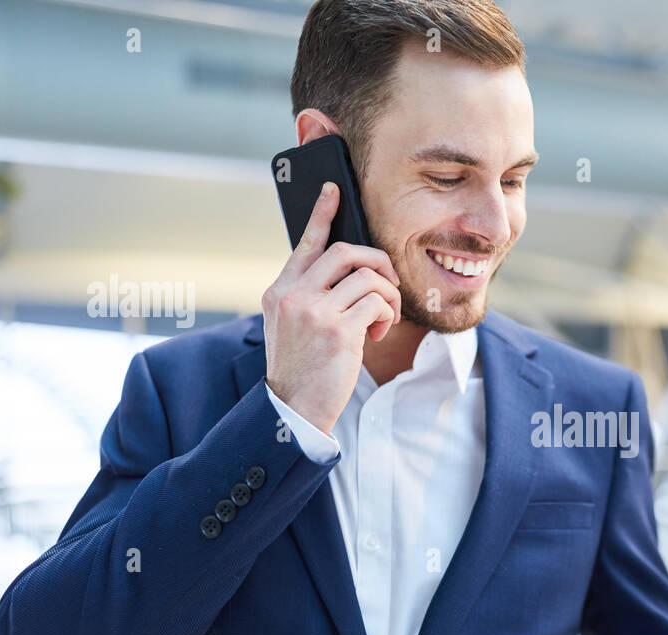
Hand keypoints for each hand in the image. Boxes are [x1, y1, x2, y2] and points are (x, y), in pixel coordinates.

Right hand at [261, 181, 402, 434]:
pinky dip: (387, 316)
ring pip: (369, 277)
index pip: (305, 243)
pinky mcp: (338, 331)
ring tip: (382, 320)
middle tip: (387, 283)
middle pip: (346, 252)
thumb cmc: (301, 369)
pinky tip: (378, 334)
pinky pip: (378, 303)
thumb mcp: (291, 327)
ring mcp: (314, 311)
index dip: (321, 214)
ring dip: (388, 297)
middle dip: (378, 262)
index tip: (333, 191)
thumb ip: (308, 297)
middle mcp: (293, 295)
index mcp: (279, 291)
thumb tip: (348, 272)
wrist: (294, 409)